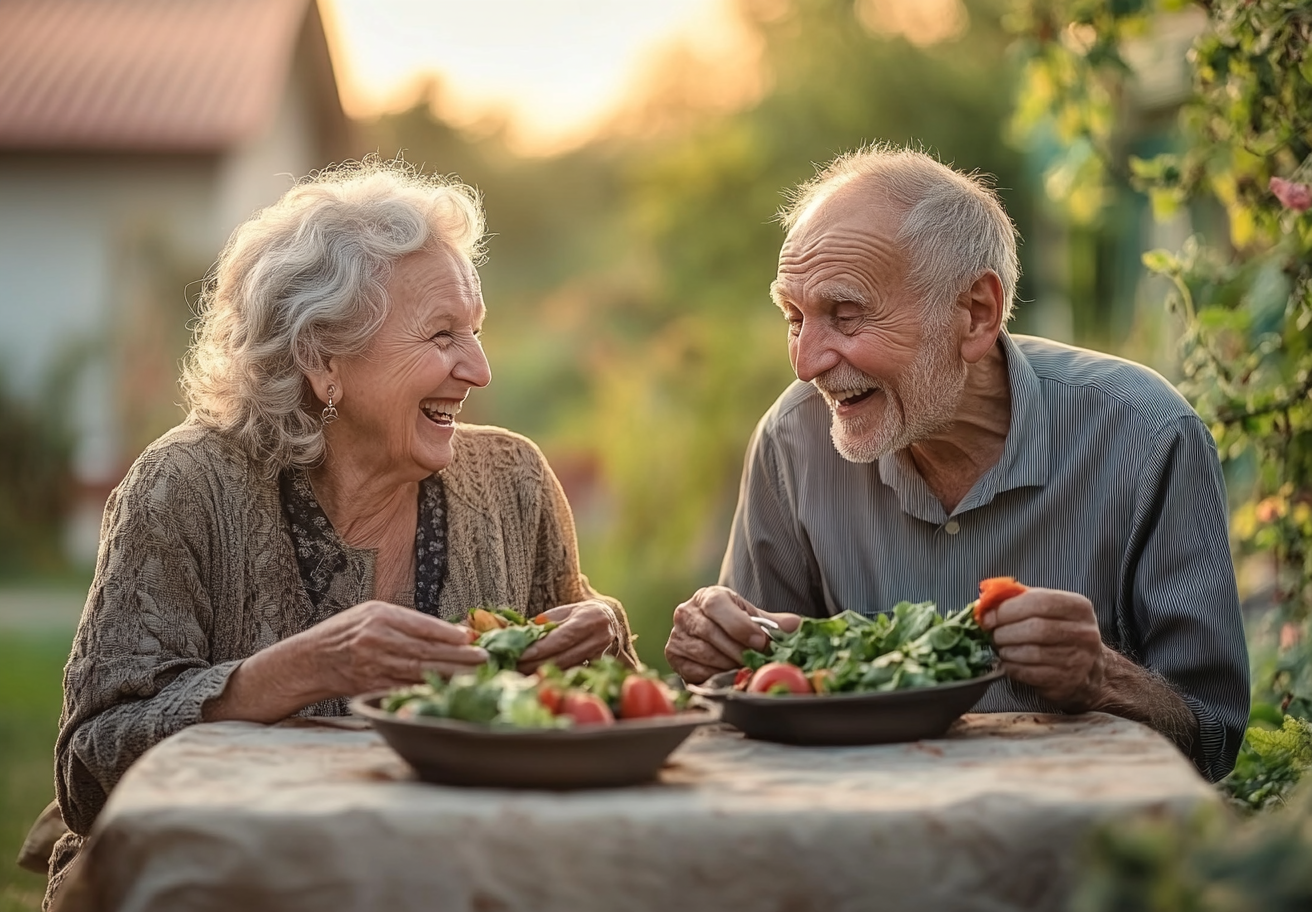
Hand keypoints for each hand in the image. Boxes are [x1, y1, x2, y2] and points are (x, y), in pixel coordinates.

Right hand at [302, 601, 487, 695]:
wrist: (311, 660)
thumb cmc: (346, 632)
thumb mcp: (373, 612)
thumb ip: (409, 620)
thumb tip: (451, 632)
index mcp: (379, 618)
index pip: (421, 626)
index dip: (448, 634)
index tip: (470, 638)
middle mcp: (377, 642)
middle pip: (425, 651)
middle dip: (458, 656)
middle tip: (483, 658)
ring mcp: (373, 667)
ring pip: (419, 672)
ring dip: (450, 674)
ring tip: (475, 674)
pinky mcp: (372, 687)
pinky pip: (405, 688)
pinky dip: (428, 688)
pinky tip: (448, 688)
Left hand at [518, 600, 618, 672]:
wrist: (611, 620)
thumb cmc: (582, 614)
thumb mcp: (566, 611)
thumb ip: (547, 622)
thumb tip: (522, 632)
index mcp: (590, 619)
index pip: (561, 638)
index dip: (540, 649)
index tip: (519, 655)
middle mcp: (599, 638)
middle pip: (563, 658)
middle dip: (535, 664)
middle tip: (513, 667)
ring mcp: (603, 655)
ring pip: (567, 670)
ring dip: (542, 673)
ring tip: (520, 673)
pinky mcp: (600, 668)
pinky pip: (573, 675)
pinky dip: (555, 677)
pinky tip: (538, 678)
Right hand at [664, 585, 800, 683]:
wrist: (716, 635)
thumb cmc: (737, 625)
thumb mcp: (756, 619)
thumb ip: (777, 624)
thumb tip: (798, 627)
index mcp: (707, 596)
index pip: (717, 606)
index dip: (740, 625)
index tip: (760, 642)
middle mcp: (686, 612)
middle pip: (711, 633)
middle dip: (738, 651)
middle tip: (757, 662)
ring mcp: (677, 635)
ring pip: (704, 654)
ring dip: (729, 665)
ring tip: (746, 669)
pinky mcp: (673, 656)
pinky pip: (695, 670)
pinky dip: (715, 675)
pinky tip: (728, 675)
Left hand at [978, 587, 1108, 710]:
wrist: (1090, 670)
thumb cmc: (1060, 633)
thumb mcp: (1049, 609)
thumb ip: (1020, 599)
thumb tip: (986, 599)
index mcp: (1078, 607)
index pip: (1040, 601)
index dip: (1008, 609)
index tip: (988, 616)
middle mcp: (1083, 633)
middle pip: (1035, 628)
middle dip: (1005, 631)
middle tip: (991, 634)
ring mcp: (1078, 659)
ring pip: (1032, 652)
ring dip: (1006, 650)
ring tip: (1000, 647)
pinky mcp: (1068, 682)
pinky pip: (1031, 674)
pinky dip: (1012, 667)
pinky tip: (1008, 662)